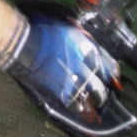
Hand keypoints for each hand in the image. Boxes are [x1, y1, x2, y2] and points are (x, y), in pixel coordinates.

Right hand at [2, 13, 117, 109]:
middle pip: (100, 80)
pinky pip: (74, 101)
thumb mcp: (64, 27)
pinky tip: (81, 109)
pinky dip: (79, 106)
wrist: (22, 43)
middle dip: (104, 89)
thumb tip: (84, 40)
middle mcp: (82, 63)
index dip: (111, 69)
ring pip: (91, 93)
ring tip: (97, 103)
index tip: (113, 74)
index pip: (105, 61)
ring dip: (96, 99)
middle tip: (104, 93)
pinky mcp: (59, 88)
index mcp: (84, 46)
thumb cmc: (39, 30)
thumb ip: (77, 37)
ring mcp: (71, 77)